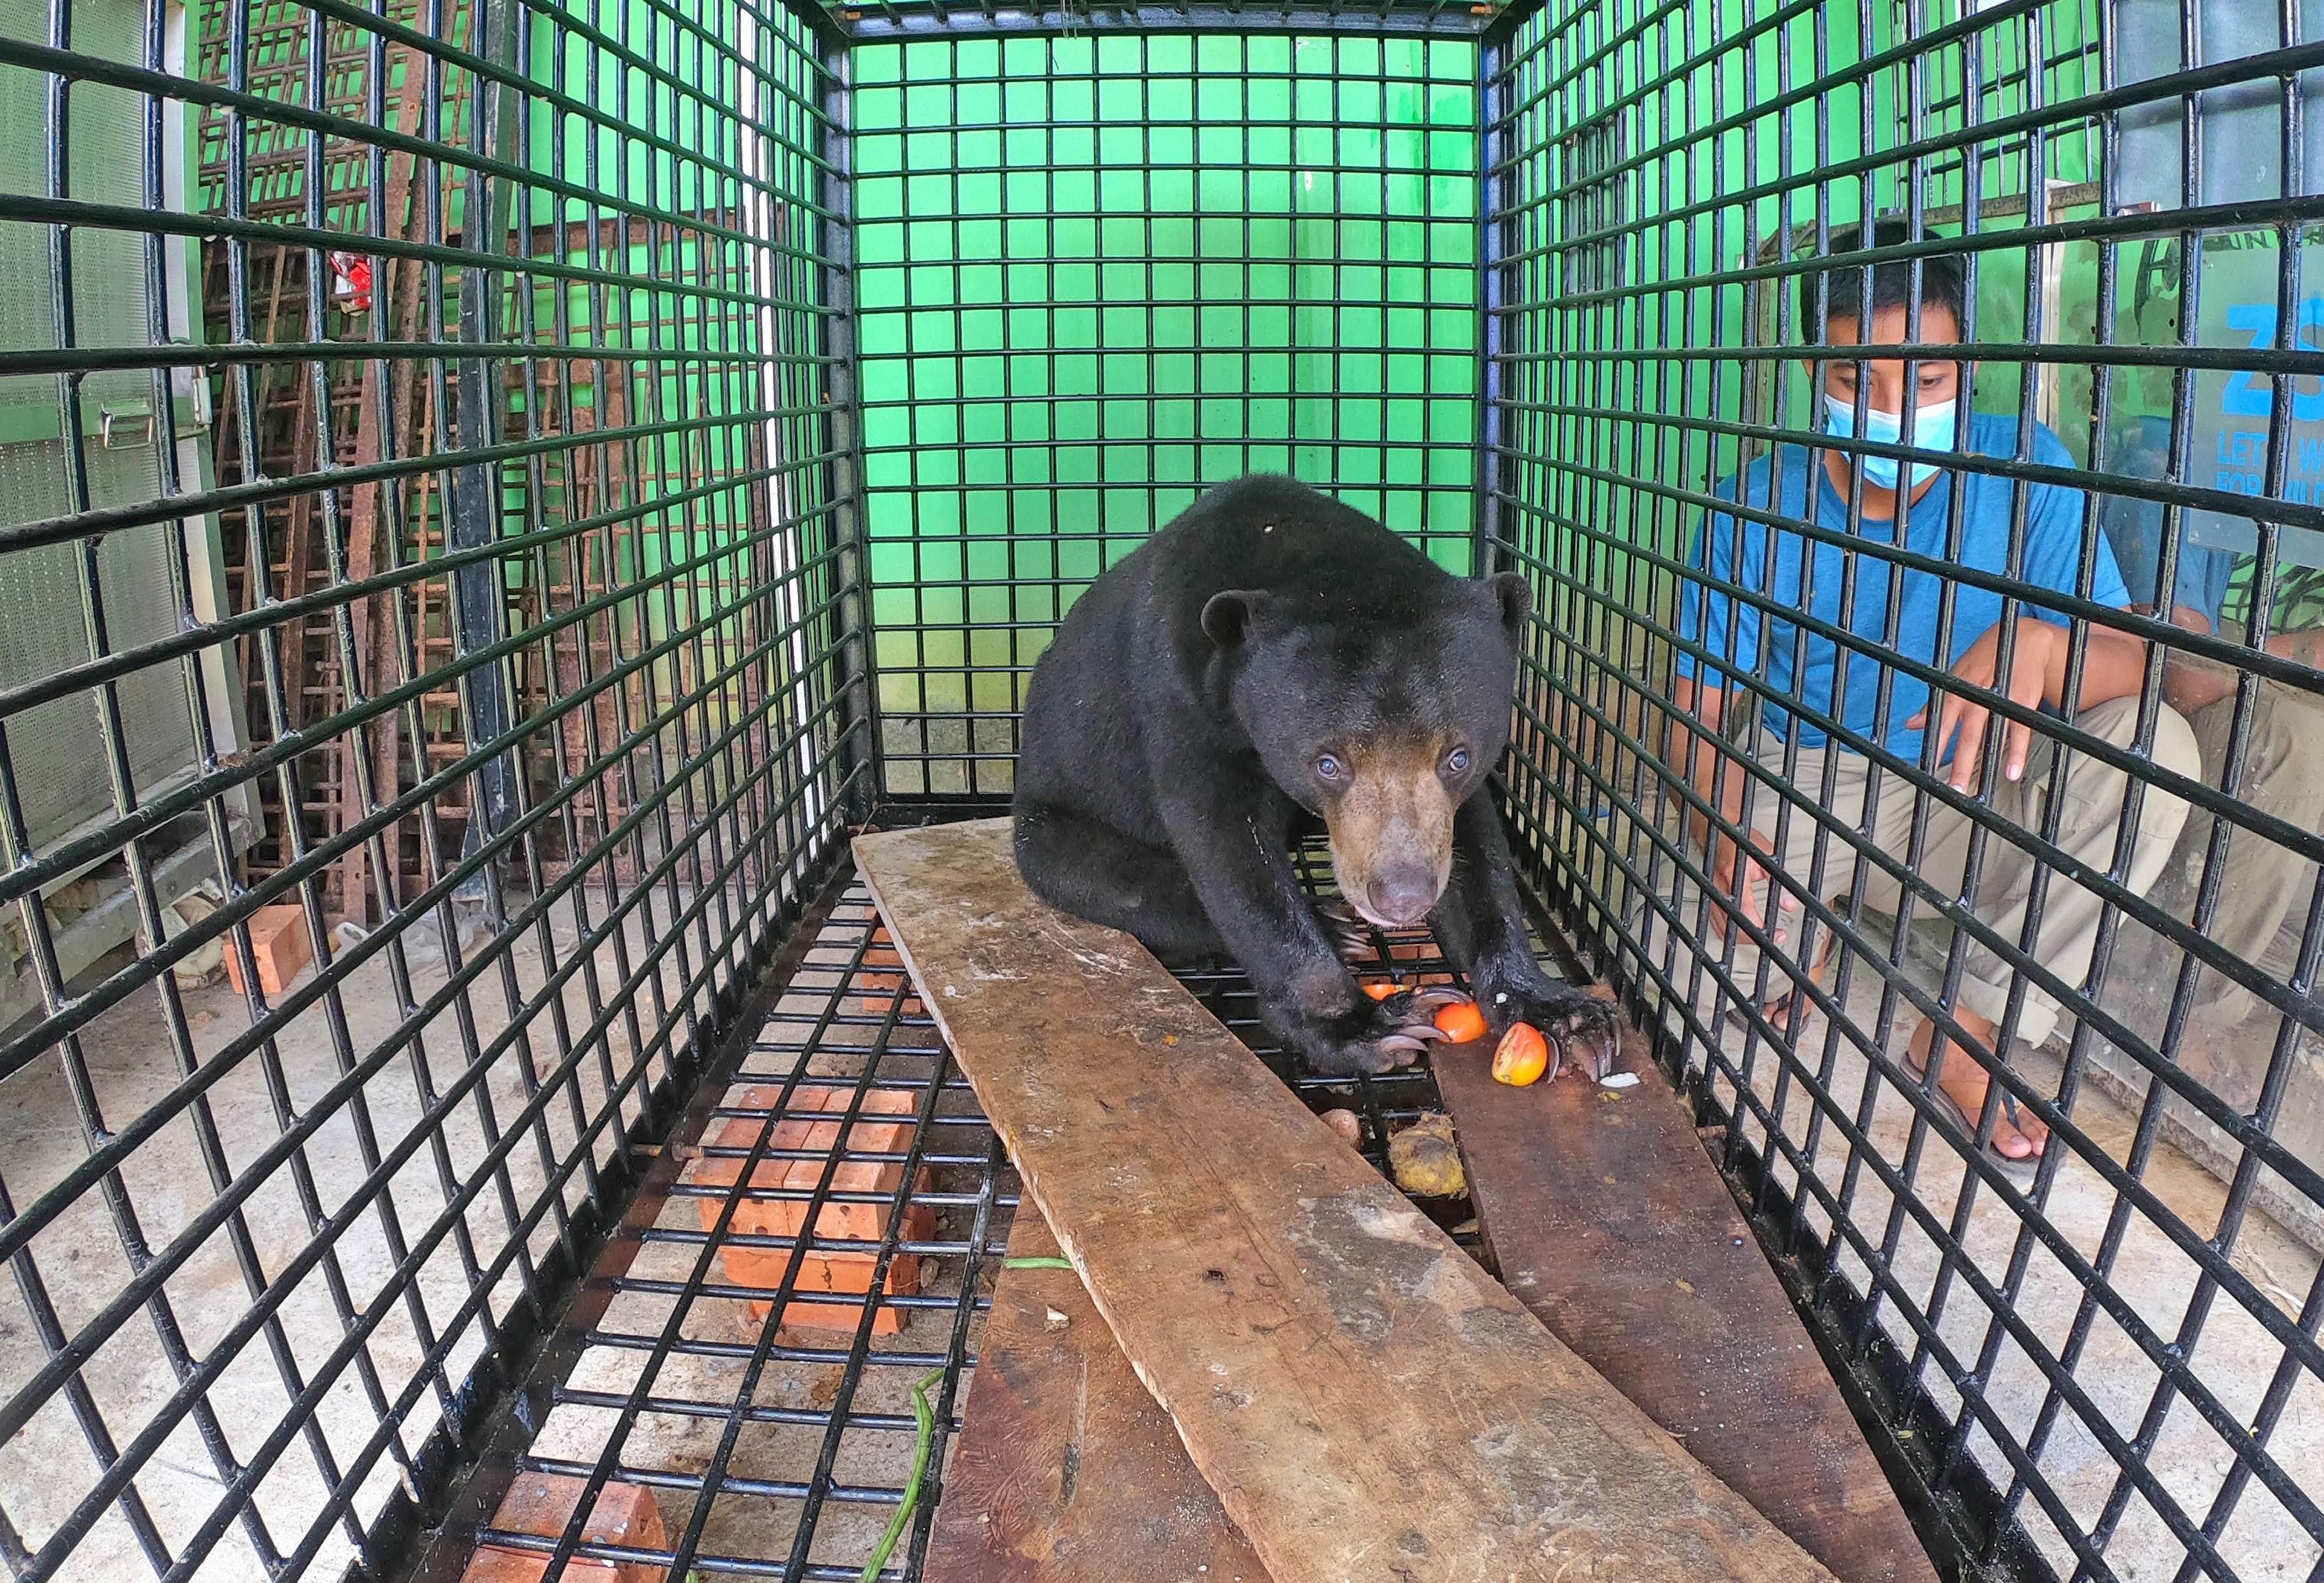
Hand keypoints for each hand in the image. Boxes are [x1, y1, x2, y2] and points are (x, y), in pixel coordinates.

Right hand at [1707, 823, 1794, 941]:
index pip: (1744, 912)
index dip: (1761, 929)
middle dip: (1752, 938)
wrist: (1717, 829)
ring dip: (1741, 937)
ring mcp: (1711, 891)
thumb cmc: (1740, 840)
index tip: (1777, 933)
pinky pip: (1715, 920)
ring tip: (1760, 937)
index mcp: (1733, 875)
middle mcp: (1719, 886)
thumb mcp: (1766, 856)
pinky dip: (1728, 931)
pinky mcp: (1709, 894)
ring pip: (1721, 926)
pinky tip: (1740, 931)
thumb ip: (1778, 880)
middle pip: (1730, 925)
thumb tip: (1790, 904)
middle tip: (1772, 938)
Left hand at [1910, 618, 2059, 790]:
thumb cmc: (1981, 662)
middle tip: (1953, 789)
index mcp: (1956, 690)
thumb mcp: (1955, 678)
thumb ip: (1935, 705)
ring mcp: (2002, 697)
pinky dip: (2015, 751)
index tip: (1926, 770)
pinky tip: (2011, 772)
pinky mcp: (2024, 700)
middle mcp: (1977, 694)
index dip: (1935, 744)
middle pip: (1967, 732)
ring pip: (1992, 733)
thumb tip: (1911, 725)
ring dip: (1986, 761)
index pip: (1942, 721)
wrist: (2021, 636)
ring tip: (1980, 790)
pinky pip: (2020, 729)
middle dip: (1958, 762)